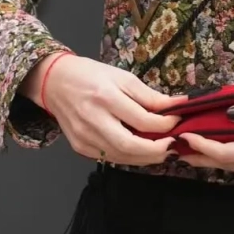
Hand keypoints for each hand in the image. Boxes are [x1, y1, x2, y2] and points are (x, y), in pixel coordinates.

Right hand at [23, 54, 187, 165]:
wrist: (55, 82)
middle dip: (157, 150)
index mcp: (106, 97)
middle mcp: (93, 119)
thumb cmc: (91, 75)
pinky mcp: (80, 147)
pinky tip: (140, 151)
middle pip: (130, 146)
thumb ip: (150, 96)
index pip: (142, 120)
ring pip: (121, 157)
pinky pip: (109, 158)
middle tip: (173, 145)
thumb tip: (178, 104)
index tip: (177, 121)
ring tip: (162, 150)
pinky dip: (129, 158)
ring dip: (146, 158)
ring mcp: (84, 137)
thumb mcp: (123, 77)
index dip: (165, 124)